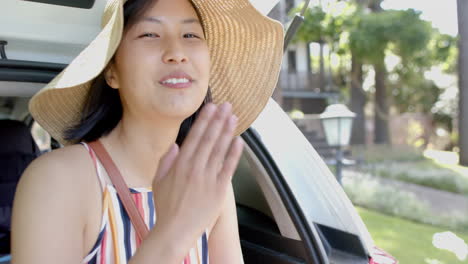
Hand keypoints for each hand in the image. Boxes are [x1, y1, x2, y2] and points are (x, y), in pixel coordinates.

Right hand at [151, 102, 243, 244]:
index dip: (204, 120)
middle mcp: (195, 168)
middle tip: (227, 105)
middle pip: (209, 139)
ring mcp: (208, 178)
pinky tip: (239, 141)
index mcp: (180, 164)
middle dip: (218, 120)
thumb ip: (166, 161)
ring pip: (220, 150)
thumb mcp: (158, 181)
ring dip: (227, 132)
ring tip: (234, 117)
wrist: (176, 230)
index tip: (211, 107)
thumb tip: (176, 145)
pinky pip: (228, 168)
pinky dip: (234, 154)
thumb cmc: (166, 206)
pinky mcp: (219, 190)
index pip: (195, 136)